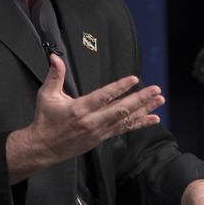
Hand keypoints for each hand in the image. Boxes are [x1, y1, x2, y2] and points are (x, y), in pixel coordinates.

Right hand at [6, 55, 164, 181]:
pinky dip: (140, 124)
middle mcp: (92, 121)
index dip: (119, 88)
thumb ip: (55, 75)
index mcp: (79, 109)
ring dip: (145, 109)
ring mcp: (99, 131)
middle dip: (140, 99)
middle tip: (156, 89)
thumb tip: (55, 56)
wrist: (43, 148)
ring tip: (160, 100)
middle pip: (120, 109)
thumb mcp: (47, 95)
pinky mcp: (102, 138)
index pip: (103, 97)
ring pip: (126, 120)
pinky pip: (124, 129)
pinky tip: (154, 119)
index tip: (134, 79)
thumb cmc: (45, 120)